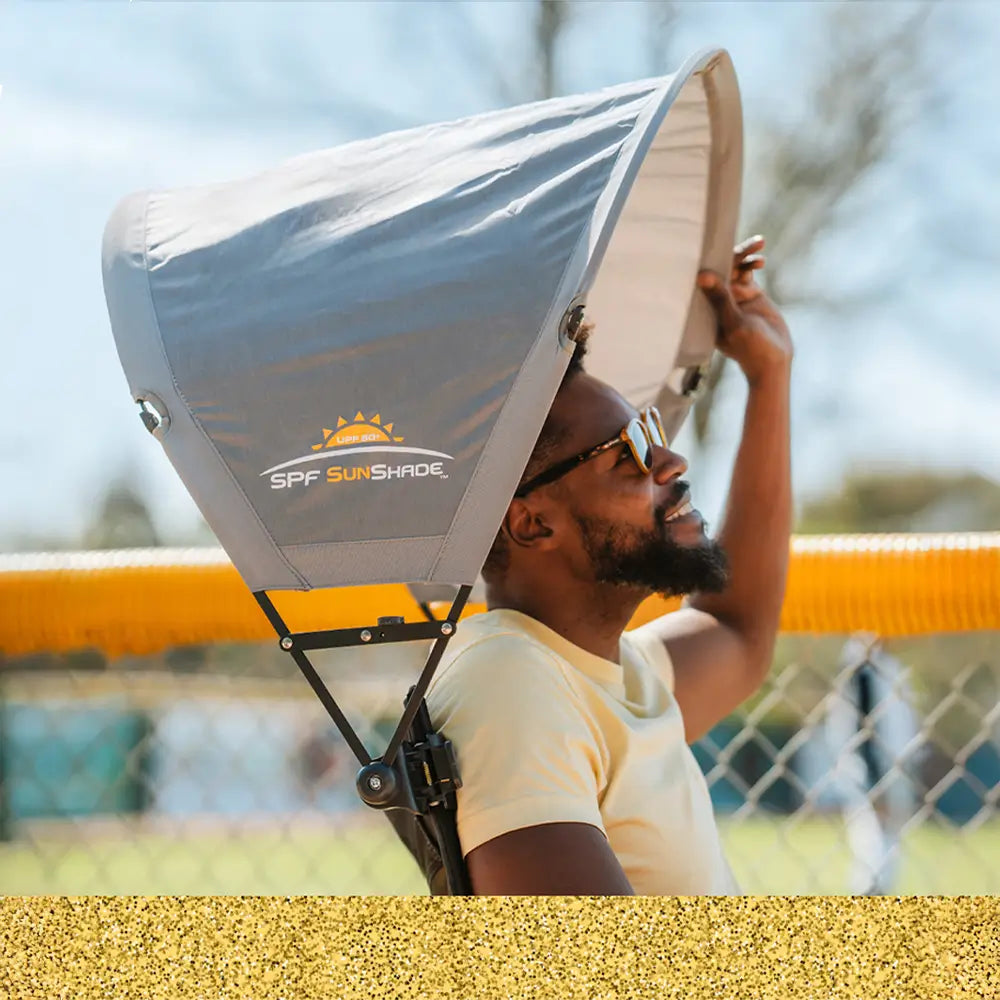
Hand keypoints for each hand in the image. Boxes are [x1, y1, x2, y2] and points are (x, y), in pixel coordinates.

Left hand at [697, 236, 792, 383]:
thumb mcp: (733, 322)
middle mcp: (715, 299)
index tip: (718, 246)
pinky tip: (760, 259)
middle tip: (749, 244)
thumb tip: (701, 275)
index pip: (704, 278)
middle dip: (733, 253)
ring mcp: (733, 295)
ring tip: (759, 244)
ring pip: (735, 267)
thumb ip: (720, 299)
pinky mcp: (749, 294)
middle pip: (719, 268)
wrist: (772, 360)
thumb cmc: (748, 348)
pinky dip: (752, 262)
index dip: (710, 260)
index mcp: (704, 307)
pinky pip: (747, 272)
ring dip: (744, 254)